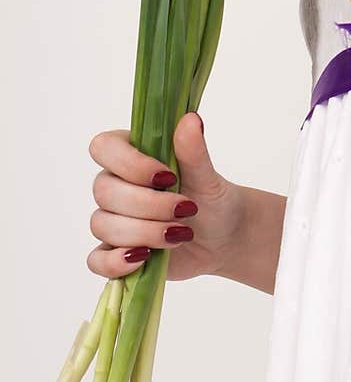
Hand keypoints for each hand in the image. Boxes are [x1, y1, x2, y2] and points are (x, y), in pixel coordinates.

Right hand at [86, 113, 243, 281]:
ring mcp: (113, 220)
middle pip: (103, 190)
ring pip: (103, 224)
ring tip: (181, 234)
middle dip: (148, 204)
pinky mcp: (115, 252)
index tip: (167, 176)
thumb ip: (194, 151)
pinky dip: (116, 262)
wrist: (223, 238)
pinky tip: (145, 257)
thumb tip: (190, 119)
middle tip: (186, 210)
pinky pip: (96, 260)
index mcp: (132, 155)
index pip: (103, 147)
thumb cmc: (213, 200)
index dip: (129, 163)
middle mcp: (116, 185)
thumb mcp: (208, 177)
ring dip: (144, 232)